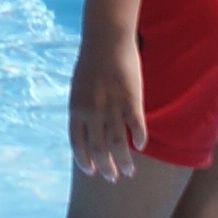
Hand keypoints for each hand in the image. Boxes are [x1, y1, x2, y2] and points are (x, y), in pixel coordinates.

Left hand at [68, 37, 146, 179]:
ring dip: (124, 161)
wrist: (105, 39)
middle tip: (113, 178)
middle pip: (99, 149)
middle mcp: (92, 112)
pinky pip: (136, 127)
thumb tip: (89, 129)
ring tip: (129, 172)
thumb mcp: (79, 89)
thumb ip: (83, 110)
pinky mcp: (131, 100)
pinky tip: (141, 145)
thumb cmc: (91, 63)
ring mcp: (111, 107)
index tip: (92, 172)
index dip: (85, 161)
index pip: (77, 144)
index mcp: (76, 109)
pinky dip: (139, 139)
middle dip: (106, 167)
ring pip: (119, 144)